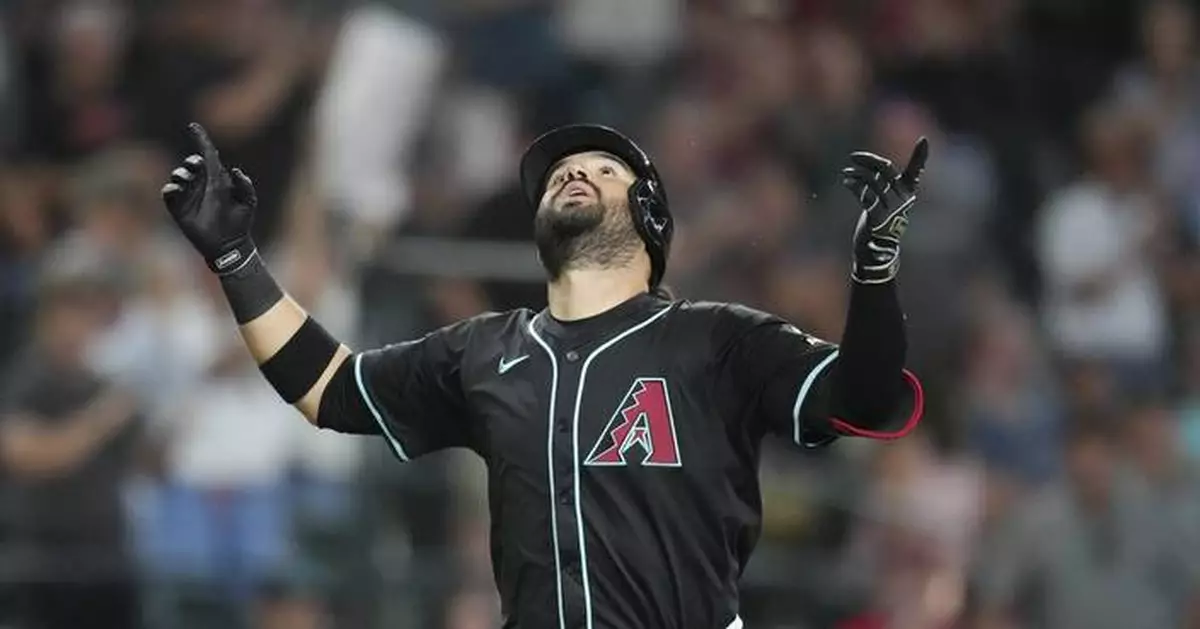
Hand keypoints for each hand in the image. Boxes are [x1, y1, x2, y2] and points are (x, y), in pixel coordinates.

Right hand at [161, 123, 257, 273]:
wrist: (230, 245)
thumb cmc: (240, 222)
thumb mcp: (248, 202)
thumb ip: (246, 186)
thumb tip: (236, 170)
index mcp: (217, 179)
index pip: (208, 155)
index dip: (201, 140)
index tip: (193, 126)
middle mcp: (201, 184)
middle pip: (191, 164)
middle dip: (191, 162)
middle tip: (195, 167)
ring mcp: (189, 196)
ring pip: (178, 177)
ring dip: (180, 174)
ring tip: (184, 179)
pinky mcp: (178, 208)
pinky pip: (169, 194)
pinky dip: (169, 190)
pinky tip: (175, 190)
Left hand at [841, 137, 928, 283]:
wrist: (877, 248)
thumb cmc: (881, 221)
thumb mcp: (886, 201)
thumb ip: (882, 184)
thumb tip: (868, 165)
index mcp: (908, 192)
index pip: (916, 170)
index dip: (920, 155)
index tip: (924, 140)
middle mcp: (902, 198)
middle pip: (886, 169)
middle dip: (869, 160)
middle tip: (853, 156)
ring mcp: (891, 207)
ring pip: (872, 181)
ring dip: (856, 174)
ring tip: (845, 173)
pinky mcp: (878, 215)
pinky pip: (864, 194)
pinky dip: (853, 185)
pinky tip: (846, 181)